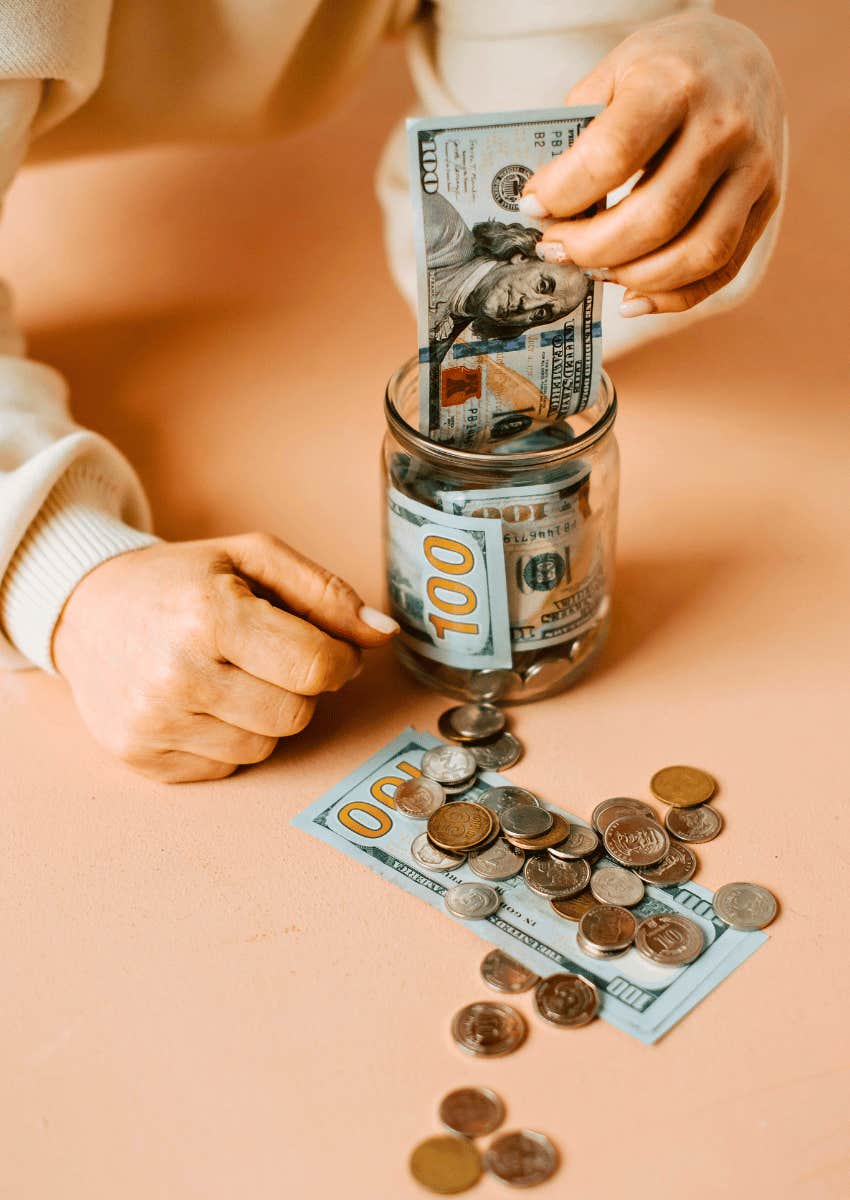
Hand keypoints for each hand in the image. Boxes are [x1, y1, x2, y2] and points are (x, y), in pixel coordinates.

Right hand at [52, 534, 397, 782]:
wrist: (86, 609)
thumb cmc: (182, 582)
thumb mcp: (254, 559)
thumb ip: (327, 594)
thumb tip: (384, 635)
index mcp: (209, 615)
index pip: (317, 667)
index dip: (339, 660)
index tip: (328, 648)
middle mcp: (176, 675)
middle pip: (296, 714)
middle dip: (300, 687)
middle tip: (269, 656)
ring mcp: (155, 723)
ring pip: (266, 746)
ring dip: (266, 714)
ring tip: (231, 675)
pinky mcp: (143, 759)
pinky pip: (227, 767)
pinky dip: (229, 737)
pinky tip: (203, 702)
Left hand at [521, 13, 783, 314]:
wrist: (740, 54)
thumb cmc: (664, 69)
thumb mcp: (615, 72)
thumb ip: (581, 135)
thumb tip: (545, 207)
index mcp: (676, 84)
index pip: (612, 156)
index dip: (563, 192)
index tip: (533, 206)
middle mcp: (724, 128)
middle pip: (655, 218)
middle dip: (590, 248)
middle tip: (555, 248)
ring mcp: (754, 169)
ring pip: (695, 254)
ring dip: (631, 277)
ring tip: (592, 268)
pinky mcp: (767, 203)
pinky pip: (721, 270)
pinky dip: (672, 297)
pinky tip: (630, 297)